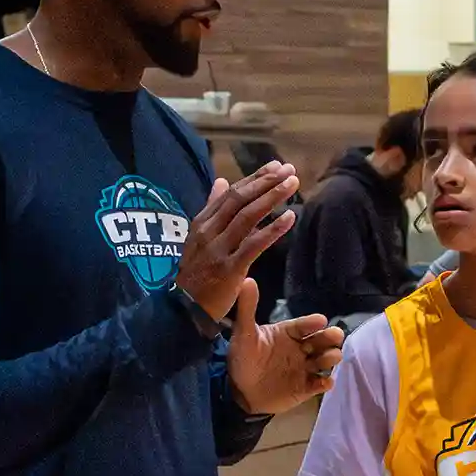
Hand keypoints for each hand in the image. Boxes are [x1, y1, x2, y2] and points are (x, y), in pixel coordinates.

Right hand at [176, 164, 299, 321]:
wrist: (183, 309)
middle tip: (288, 169)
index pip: (231, 193)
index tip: (275, 166)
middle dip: (266, 182)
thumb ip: (212, 209)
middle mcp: (209, 231)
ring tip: (292, 184)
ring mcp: (219, 249)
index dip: (255, 178)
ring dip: (272, 198)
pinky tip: (290, 218)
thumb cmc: (196, 275)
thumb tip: (221, 181)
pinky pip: (254, 245)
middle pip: (240, 199)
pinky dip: (273, 230)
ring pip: (248, 217)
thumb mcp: (198, 237)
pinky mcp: (230, 269)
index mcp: (203, 222)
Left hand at [227, 279, 343, 414]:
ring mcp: (304, 368)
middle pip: (319, 341)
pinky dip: (324, 383)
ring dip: (329, 358)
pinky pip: (318, 384)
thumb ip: (247, 308)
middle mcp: (300, 348)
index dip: (312, 322)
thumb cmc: (243, 359)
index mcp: (288, 333)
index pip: (303, 325)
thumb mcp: (243, 333)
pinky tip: (326, 382)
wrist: (239, 391)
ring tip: (332, 357)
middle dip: (329, 338)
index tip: (321, 320)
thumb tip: (247, 280)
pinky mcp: (305, 387)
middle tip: (336, 335)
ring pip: (323, 360)